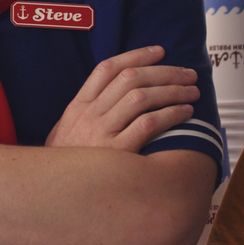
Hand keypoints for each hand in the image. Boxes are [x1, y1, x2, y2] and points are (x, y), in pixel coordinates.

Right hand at [45, 45, 198, 151]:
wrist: (52, 192)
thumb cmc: (65, 164)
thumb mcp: (65, 129)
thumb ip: (86, 111)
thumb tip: (109, 94)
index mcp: (78, 105)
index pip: (108, 68)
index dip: (136, 55)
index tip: (158, 51)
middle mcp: (90, 113)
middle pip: (130, 79)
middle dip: (163, 71)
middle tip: (186, 73)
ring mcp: (103, 131)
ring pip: (141, 97)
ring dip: (172, 91)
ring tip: (191, 92)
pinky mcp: (118, 153)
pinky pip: (148, 124)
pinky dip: (170, 114)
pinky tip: (185, 113)